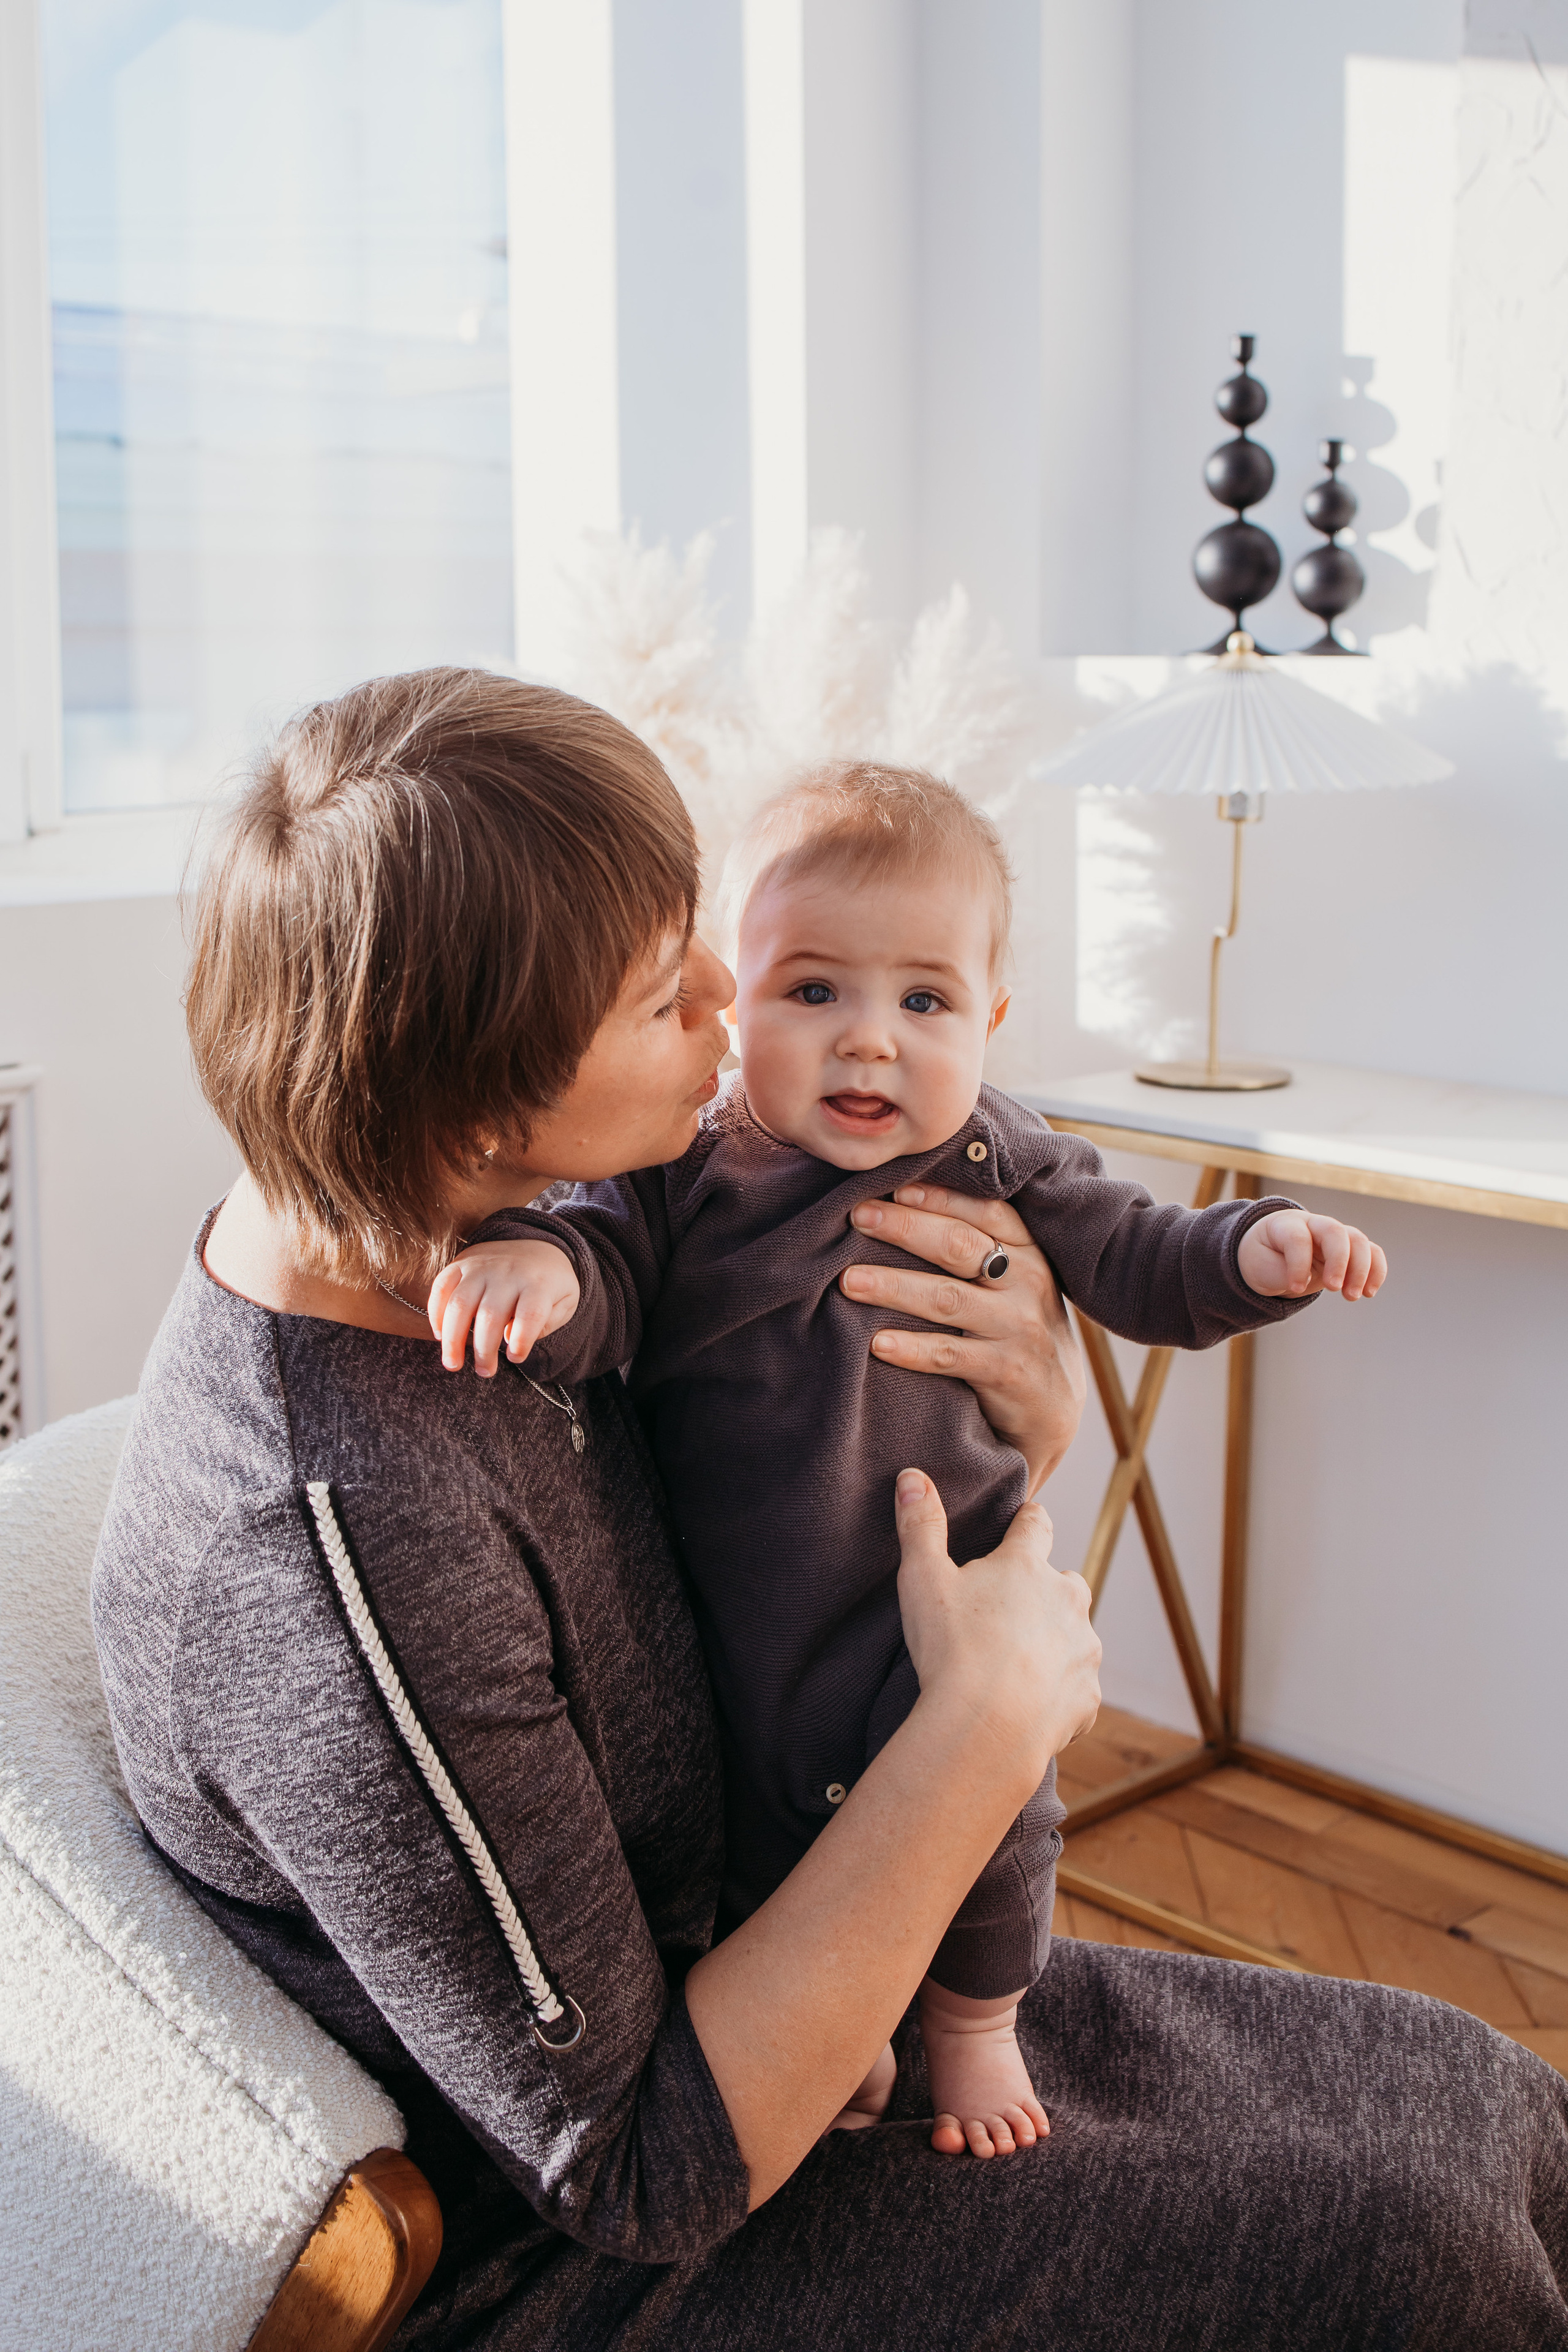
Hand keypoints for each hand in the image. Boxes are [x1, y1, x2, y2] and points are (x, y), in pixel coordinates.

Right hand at [426, 1240, 581, 1375]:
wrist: (538, 1247)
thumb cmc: (550, 1285)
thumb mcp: (565, 1303)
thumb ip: (546, 1323)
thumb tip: (510, 1338)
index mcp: (539, 1283)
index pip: (530, 1313)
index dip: (522, 1339)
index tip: (516, 1358)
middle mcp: (508, 1272)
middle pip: (490, 1314)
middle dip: (484, 1349)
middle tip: (485, 1372)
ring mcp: (482, 1266)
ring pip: (460, 1303)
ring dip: (453, 1338)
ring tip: (453, 1364)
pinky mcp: (462, 1263)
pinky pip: (441, 1286)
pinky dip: (435, 1313)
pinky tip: (440, 1335)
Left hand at [839, 1187, 1085, 1494]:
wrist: (1055, 1406)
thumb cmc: (1017, 1328)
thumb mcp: (1015, 1280)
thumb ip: (978, 1244)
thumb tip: (902, 1198)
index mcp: (1029, 1250)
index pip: (986, 1210)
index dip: (939, 1195)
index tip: (893, 1184)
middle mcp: (1028, 1282)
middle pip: (960, 1245)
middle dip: (905, 1228)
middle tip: (857, 1216)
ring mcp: (1019, 1328)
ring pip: (947, 1298)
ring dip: (894, 1286)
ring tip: (848, 1280)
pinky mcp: (1006, 1371)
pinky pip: (949, 1354)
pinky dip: (911, 1348)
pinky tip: (876, 1343)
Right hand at [893, 1470, 1100, 1777]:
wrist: (984, 1729)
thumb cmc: (950, 1649)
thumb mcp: (922, 1579)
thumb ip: (920, 1525)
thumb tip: (912, 1476)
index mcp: (1028, 1565)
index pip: (1036, 1525)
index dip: (1026, 1523)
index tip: (1020, 1524)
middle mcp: (1068, 1599)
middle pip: (1063, 1582)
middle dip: (1041, 1593)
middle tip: (1004, 1614)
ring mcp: (1084, 1649)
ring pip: (1073, 1636)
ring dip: (1052, 1644)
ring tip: (1013, 1666)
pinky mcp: (1088, 1696)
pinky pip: (1076, 1689)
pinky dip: (1058, 1694)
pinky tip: (1027, 1706)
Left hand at [1237, 1209, 1385, 1300]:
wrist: (1269, 1254)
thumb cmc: (1263, 1259)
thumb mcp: (1260, 1267)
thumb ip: (1282, 1272)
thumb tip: (1310, 1279)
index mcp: (1285, 1224)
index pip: (1298, 1238)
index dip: (1299, 1264)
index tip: (1295, 1289)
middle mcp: (1313, 1224)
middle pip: (1334, 1231)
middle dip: (1338, 1261)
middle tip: (1334, 1289)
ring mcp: (1333, 1234)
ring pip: (1357, 1241)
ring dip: (1360, 1270)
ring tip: (1351, 1297)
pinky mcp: (1348, 1248)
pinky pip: (1371, 1252)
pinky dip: (1376, 1271)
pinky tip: (1369, 1292)